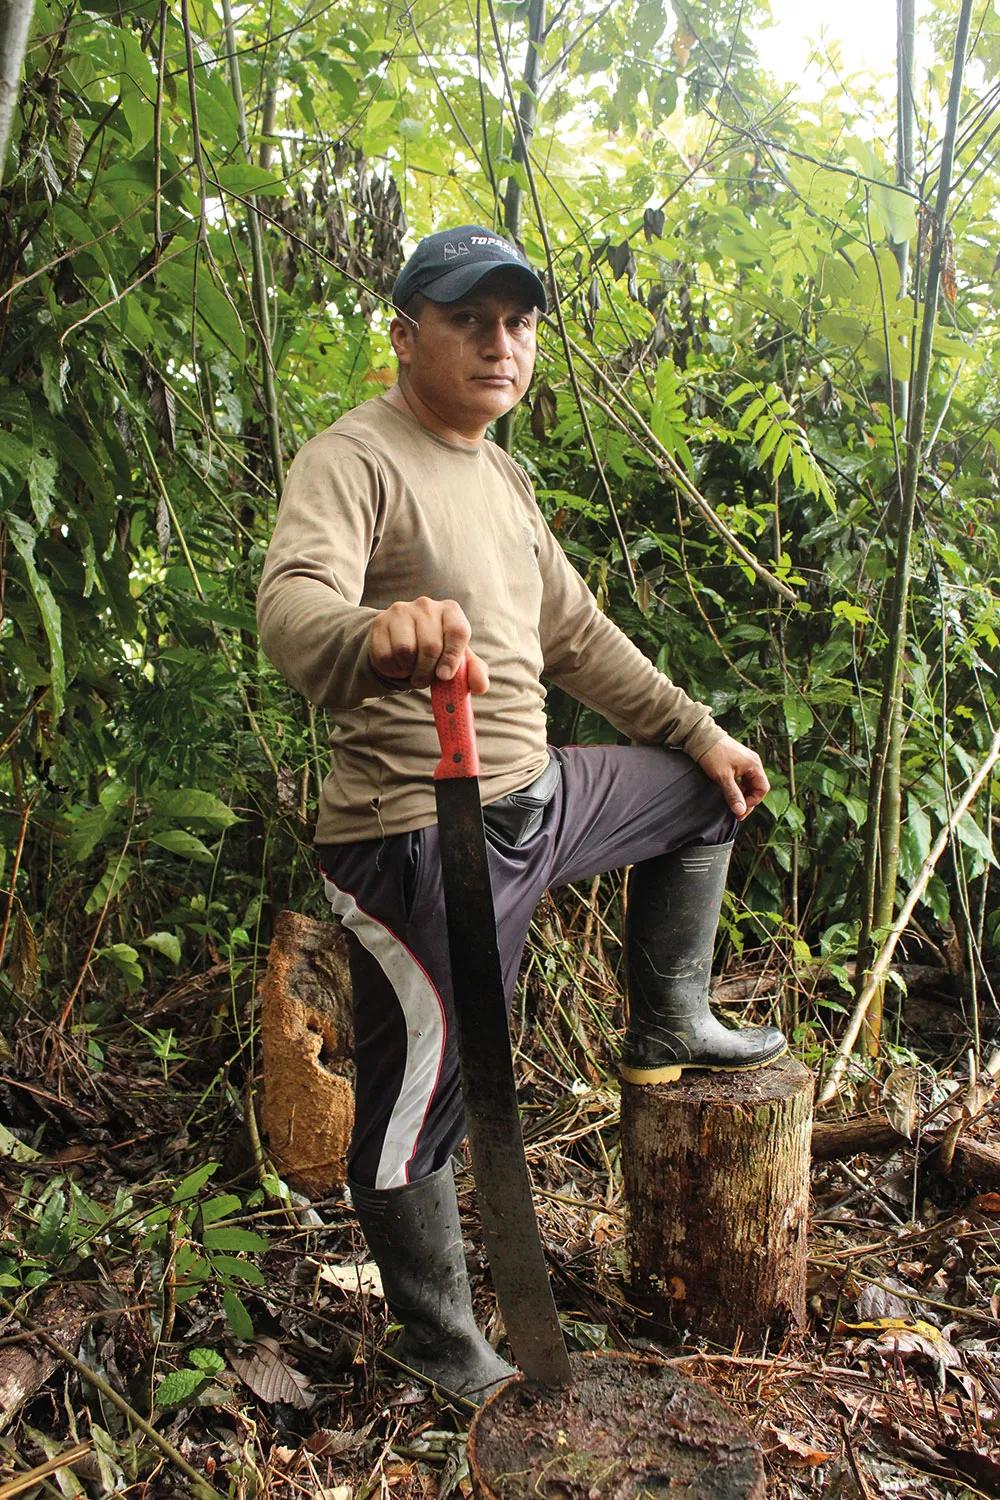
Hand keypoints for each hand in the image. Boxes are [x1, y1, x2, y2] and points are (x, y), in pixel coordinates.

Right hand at [368, 596, 489, 692]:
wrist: (402, 641)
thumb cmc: (438, 651)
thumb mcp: (459, 659)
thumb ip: (474, 671)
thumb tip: (481, 686)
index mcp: (450, 611)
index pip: (457, 631)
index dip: (452, 657)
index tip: (445, 676)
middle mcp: (426, 605)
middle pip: (430, 646)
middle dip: (427, 671)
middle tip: (424, 679)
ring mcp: (401, 610)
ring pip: (405, 650)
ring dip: (409, 670)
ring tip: (411, 669)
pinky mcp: (380, 622)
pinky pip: (385, 655)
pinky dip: (392, 668)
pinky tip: (397, 664)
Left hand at [697, 734, 769, 819]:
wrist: (701, 737)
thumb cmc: (713, 753)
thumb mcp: (723, 777)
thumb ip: (733, 794)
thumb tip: (740, 811)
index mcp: (754, 765)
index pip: (762, 789)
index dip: (753, 802)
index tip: (740, 810)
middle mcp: (753, 762)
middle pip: (757, 787)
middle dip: (748, 800)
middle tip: (737, 811)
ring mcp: (746, 761)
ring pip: (750, 783)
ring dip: (743, 794)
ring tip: (732, 803)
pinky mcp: (738, 761)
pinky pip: (744, 778)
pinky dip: (739, 787)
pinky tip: (730, 792)